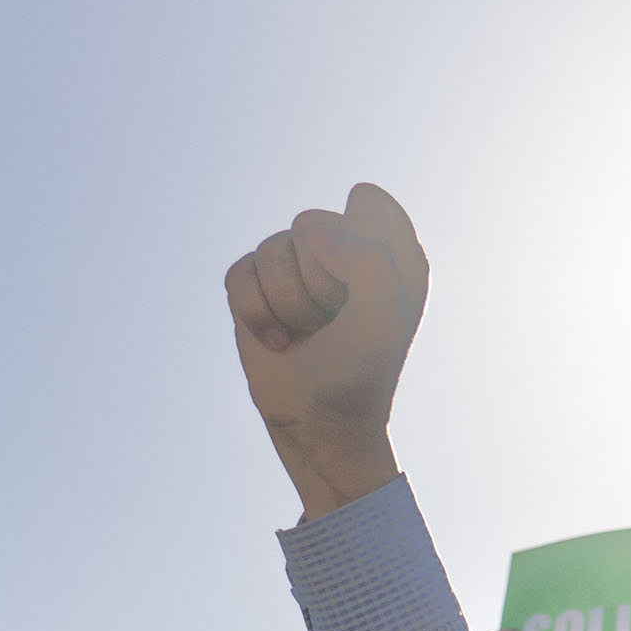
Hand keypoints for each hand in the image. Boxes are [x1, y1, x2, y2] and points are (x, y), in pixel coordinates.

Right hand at [225, 184, 429, 517]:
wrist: (318, 426)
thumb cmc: (358, 373)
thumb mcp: (381, 317)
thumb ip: (366, 258)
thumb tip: (309, 231)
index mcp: (392, 252)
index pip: (369, 203)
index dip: (357, 246)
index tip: (364, 293)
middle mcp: (346, 252)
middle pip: (311, 224)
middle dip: (317, 280)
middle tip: (333, 321)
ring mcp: (298, 268)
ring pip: (271, 248)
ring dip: (285, 302)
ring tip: (306, 334)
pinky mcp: (258, 288)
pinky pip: (239, 272)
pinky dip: (254, 312)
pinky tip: (277, 340)